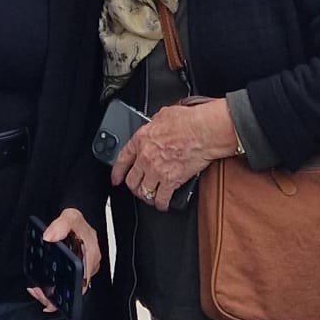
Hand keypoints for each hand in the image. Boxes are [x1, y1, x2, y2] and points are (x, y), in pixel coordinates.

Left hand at [24, 206, 102, 311]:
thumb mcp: (71, 217)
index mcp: (91, 256)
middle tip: (38, 291)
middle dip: (54, 295)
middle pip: (73, 290)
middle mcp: (88, 267)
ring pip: (67, 290)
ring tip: (36, 289)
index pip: (80, 282)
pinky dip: (51, 287)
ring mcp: (81, 270)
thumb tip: (50, 236)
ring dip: (51, 293)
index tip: (49, 293)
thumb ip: (61, 225)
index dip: (67, 293)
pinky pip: (63, 285)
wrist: (75, 221)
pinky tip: (40, 285)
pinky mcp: (73, 272)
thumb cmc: (77, 221)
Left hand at [111, 98, 234, 211]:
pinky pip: (161, 198)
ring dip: (146, 196)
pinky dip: (161, 204)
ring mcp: (157, 171)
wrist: (203, 131)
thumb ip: (154, 124)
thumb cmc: (188, 121)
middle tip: (137, 188)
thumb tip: (154, 126)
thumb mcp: (163, 115)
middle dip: (133, 186)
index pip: (123, 158)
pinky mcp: (170, 181)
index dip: (117, 171)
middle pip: (132, 180)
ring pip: (144, 192)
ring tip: (150, 197)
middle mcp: (146, 157)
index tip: (116, 178)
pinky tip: (163, 204)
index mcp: (141, 139)